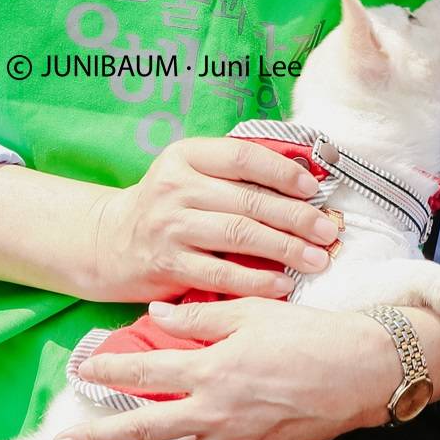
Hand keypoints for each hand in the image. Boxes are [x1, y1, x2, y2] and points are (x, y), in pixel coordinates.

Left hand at [53, 298, 396, 439]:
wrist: (358, 371)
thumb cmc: (306, 333)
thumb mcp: (250, 311)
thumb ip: (198, 316)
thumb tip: (155, 314)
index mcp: (212, 367)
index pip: (147, 369)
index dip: (111, 369)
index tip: (81, 369)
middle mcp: (216, 411)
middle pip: (145, 427)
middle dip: (98, 439)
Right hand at [90, 137, 338, 303]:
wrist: (111, 241)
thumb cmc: (168, 205)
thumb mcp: (190, 173)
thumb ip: (234, 173)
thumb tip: (303, 180)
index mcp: (186, 155)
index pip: (242, 157)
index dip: (282, 172)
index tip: (313, 190)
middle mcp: (175, 186)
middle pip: (247, 200)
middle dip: (295, 217)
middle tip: (328, 230)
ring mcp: (170, 226)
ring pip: (238, 235)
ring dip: (284, 249)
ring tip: (317, 259)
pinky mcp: (168, 264)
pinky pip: (220, 272)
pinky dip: (256, 280)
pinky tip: (283, 284)